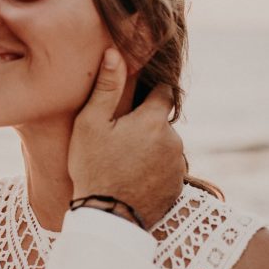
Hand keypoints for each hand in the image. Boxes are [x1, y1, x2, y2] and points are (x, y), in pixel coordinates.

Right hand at [68, 48, 184, 228]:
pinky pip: (168, 169)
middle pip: (163, 121)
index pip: (164, 92)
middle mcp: (173, 140)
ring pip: (166, 145)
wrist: (106, 217)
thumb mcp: (91, 123)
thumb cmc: (93, 166)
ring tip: (124, 160)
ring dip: (151, 148)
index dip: (149, 93)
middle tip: (119, 138)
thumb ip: (107, 87)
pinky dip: (154, 169)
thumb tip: (116, 52)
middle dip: (146, 124)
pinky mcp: (177, 187)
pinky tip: (132, 177)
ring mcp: (178, 166)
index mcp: (154, 120)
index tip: (134, 100)